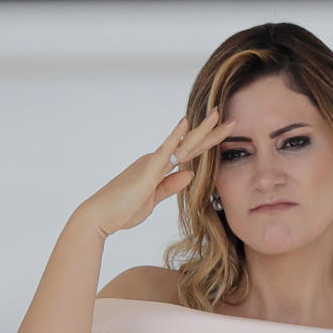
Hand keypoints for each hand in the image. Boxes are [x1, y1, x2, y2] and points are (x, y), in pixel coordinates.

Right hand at [78, 109, 234, 237]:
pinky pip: (164, 151)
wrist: (99, 217)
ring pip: (183, 144)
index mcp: (158, 167)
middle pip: (191, 144)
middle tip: (232, 119)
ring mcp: (152, 163)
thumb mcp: (153, 199)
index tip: (225, 132)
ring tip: (218, 114)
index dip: (208, 143)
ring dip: (202, 130)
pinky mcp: (147, 170)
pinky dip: (176, 137)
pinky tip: (185, 123)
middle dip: (212, 132)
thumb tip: (190, 174)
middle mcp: (156, 160)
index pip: (189, 153)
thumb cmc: (122, 210)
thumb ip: (170, 186)